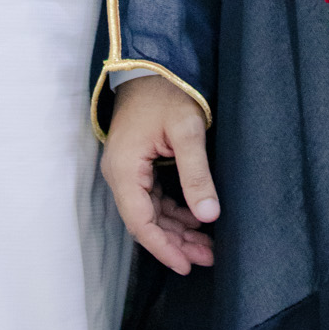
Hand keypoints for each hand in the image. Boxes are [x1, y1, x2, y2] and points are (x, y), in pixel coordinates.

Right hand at [101, 73, 219, 274]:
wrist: (150, 64)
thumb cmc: (166, 91)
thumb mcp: (187, 129)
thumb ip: (196, 173)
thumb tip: (209, 216)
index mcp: (124, 168)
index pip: (141, 222)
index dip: (164, 248)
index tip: (188, 265)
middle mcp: (119, 173)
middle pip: (145, 221)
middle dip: (176, 242)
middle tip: (208, 257)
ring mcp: (126, 169)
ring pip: (150, 212)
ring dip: (176, 230)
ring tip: (207, 245)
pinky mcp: (136, 164)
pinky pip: (152, 198)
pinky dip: (173, 212)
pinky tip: (195, 219)